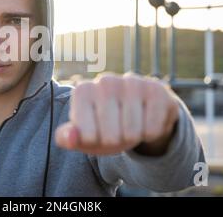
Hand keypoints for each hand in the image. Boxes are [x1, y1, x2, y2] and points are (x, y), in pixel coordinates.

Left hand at [55, 73, 179, 155]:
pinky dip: (151, 133)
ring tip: (131, 127)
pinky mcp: (155, 89)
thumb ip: (67, 137)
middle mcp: (105, 81)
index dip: (93, 142)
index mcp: (83, 90)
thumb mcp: (83, 135)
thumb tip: (70, 137)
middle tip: (116, 131)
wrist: (140, 116)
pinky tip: (148, 121)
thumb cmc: (105, 127)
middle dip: (115, 142)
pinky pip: (153, 128)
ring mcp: (132, 82)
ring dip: (133, 138)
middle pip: (110, 135)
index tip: (95, 132)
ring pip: (132, 132)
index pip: (86, 135)